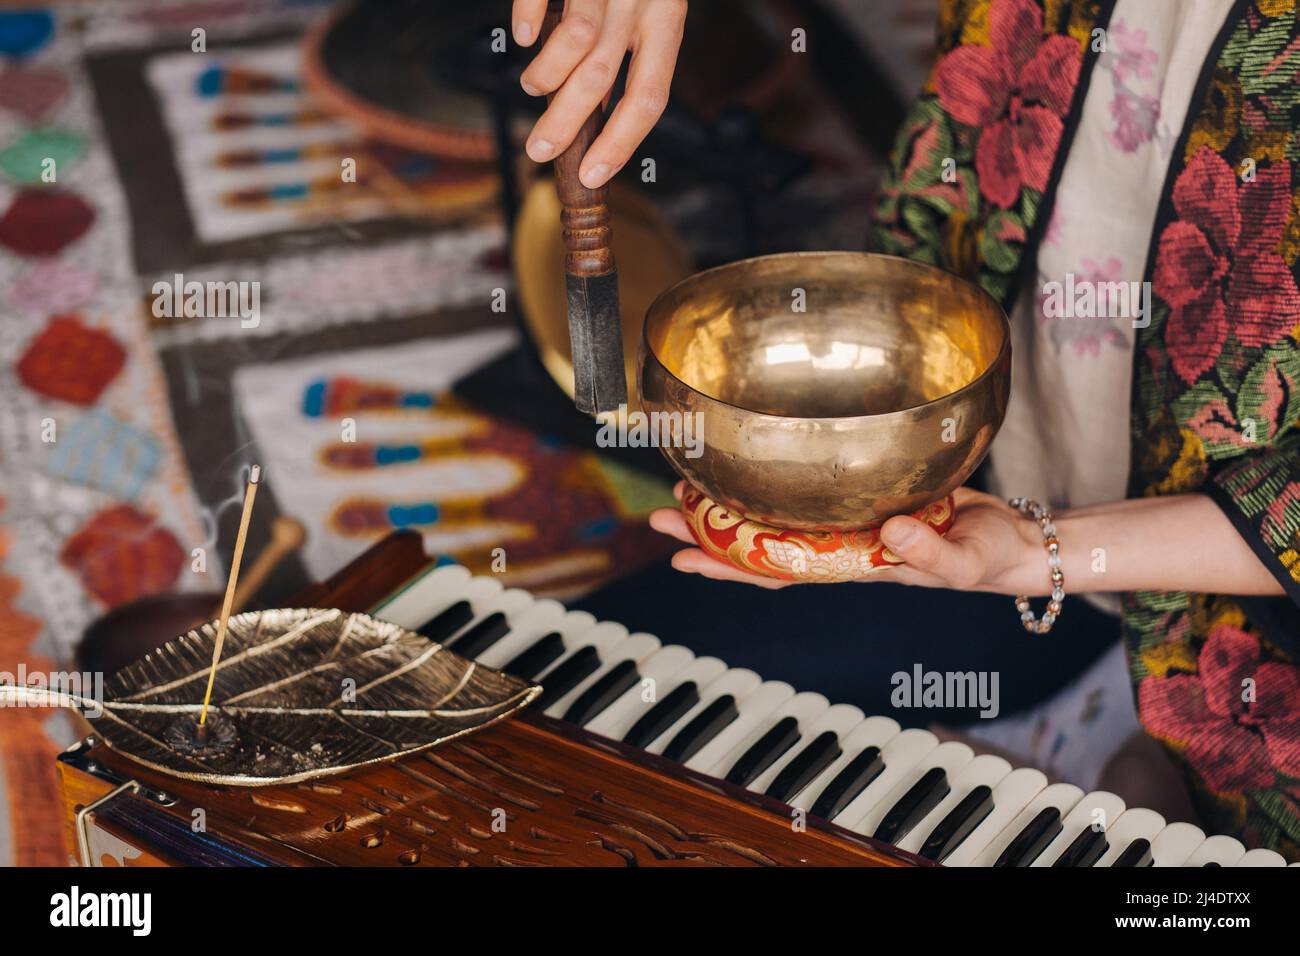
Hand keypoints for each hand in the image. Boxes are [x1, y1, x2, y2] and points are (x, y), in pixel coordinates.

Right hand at [513, 0, 686, 187]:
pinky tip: (524, 36)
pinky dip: (527, 20)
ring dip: (546, 74)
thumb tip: (602, 113)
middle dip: (565, 123)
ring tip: (532, 86)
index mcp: (666, 21)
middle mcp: (641, 0)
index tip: (592, 175)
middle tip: (539, 150)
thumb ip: (628, 57)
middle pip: (600, 76)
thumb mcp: (648, 15)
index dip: (620, 142)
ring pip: (575, 39)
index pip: (647, 96)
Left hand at [649, 484, 1045, 593]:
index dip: (727, 566)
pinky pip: (806, 493)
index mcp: (848, 566)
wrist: (1008, 541)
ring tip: (683, 494)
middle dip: (706, 535)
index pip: (774, 570)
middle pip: (757, 545)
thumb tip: (887, 534)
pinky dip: (774, 484)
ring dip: (729, 508)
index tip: (681, 556)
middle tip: (657, 518)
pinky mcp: (861, 495)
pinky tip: (750, 472)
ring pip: (772, 516)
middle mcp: (834, 546)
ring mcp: (844, 522)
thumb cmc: (985, 557)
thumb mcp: (961, 562)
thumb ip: (929, 553)